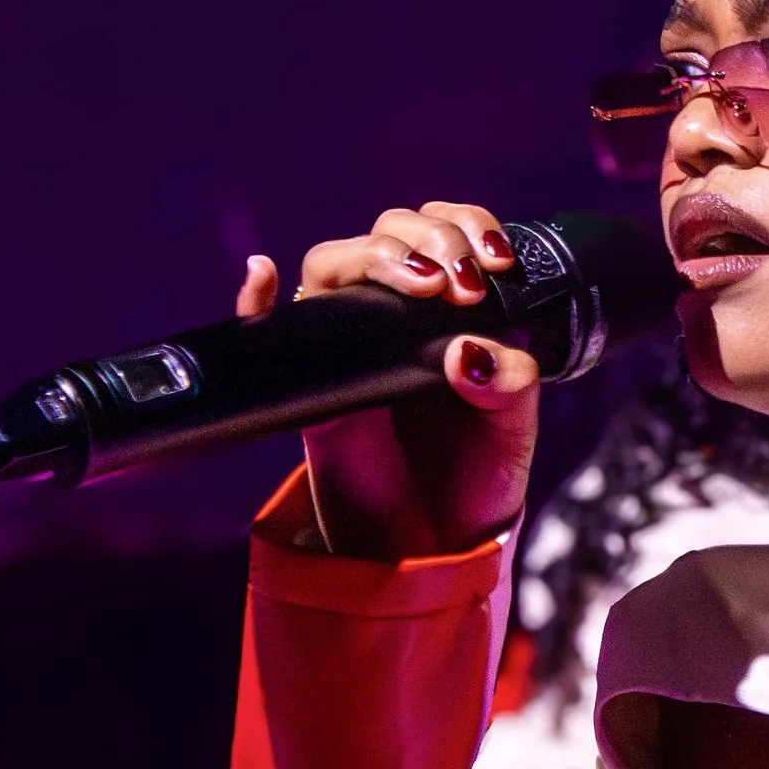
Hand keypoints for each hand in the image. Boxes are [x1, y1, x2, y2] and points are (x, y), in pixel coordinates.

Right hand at [234, 201, 539, 560]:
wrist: (438, 543)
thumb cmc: (476, 477)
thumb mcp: (513, 429)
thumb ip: (508, 385)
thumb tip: (464, 351)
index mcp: (450, 310)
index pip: (444, 230)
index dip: (465, 225)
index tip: (495, 261)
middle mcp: (396, 315)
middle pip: (389, 231)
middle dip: (429, 239)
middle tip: (462, 285)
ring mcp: (349, 344)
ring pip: (335, 263)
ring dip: (373, 256)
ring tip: (419, 285)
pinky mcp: (311, 386)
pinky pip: (270, 331)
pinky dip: (255, 300)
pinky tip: (263, 275)